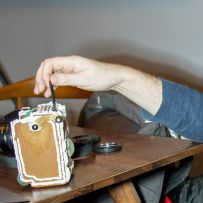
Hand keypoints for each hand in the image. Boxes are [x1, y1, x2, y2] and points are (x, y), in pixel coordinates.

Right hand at [34, 55, 162, 114]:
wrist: (114, 78)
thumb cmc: (103, 76)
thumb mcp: (84, 79)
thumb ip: (67, 79)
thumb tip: (52, 79)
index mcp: (70, 62)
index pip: (50, 63)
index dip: (44, 73)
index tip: (44, 84)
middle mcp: (69, 64)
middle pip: (49, 68)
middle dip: (41, 78)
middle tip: (38, 89)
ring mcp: (71, 70)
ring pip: (53, 74)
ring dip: (46, 82)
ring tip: (42, 92)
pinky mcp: (74, 76)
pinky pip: (60, 79)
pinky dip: (54, 85)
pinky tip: (51, 91)